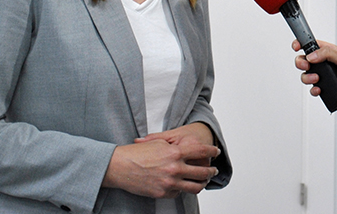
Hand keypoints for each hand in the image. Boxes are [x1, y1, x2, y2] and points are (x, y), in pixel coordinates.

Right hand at [103, 131, 217, 197]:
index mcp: (175, 153)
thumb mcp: (159, 143)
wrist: (120, 167)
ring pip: (195, 187)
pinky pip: (179, 192)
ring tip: (204, 181)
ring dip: (202, 183)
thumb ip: (176, 148)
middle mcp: (175, 169)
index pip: (201, 152)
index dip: (212, 151)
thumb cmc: (137, 153)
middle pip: (203, 172)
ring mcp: (170, 183)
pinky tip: (182, 185)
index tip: (216, 151)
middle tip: (213, 170)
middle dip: (211, 171)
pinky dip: (182, 188)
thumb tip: (189, 150)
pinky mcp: (163, 193)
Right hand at [292, 39, 336, 92]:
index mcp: (326, 51)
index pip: (309, 44)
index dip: (300, 44)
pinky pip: (312, 88)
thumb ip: (327, 54)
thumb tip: (312, 55)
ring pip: (306, 75)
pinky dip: (313, 89)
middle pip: (303, 60)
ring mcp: (323, 74)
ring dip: (307, 77)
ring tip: (317, 79)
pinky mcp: (324, 86)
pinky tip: (319, 88)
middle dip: (301, 63)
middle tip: (307, 66)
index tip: (296, 46)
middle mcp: (322, 62)